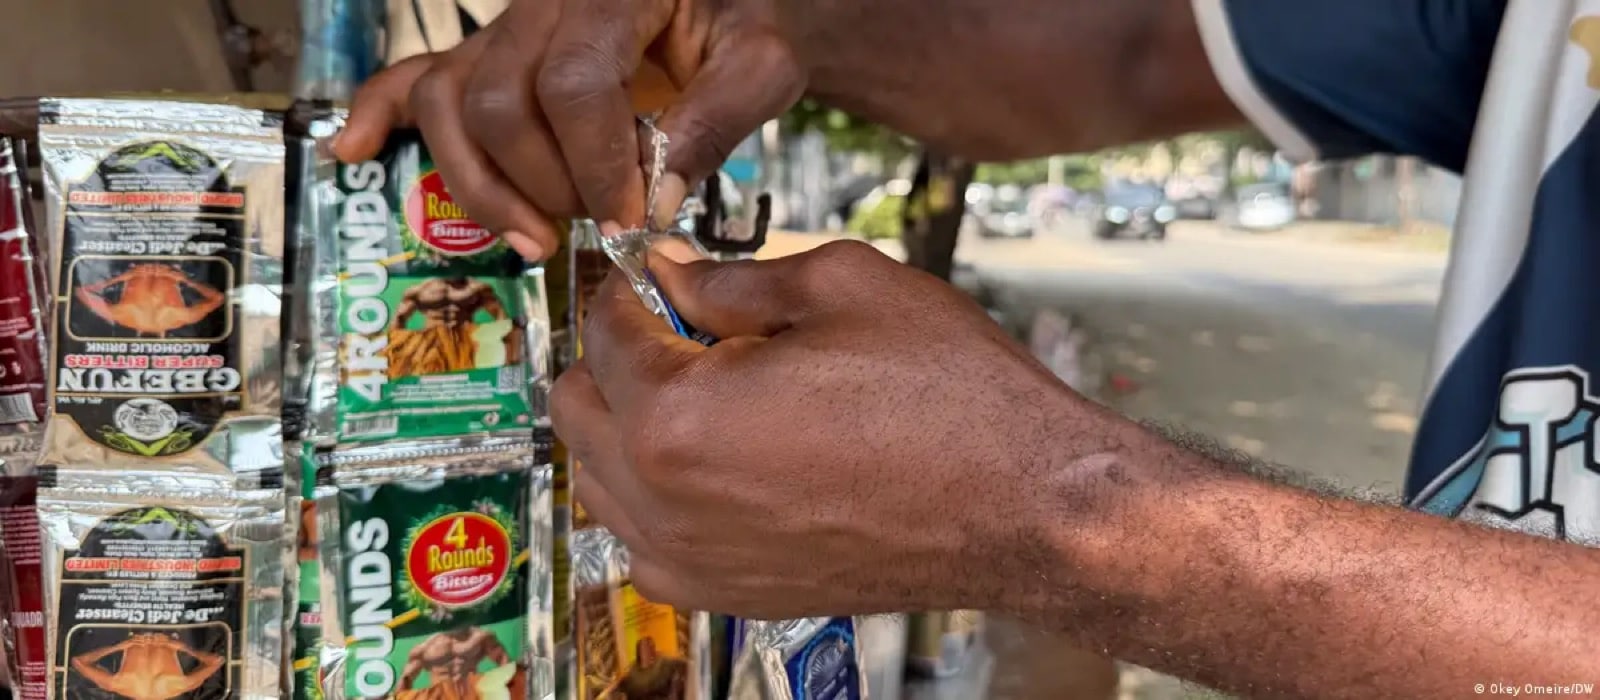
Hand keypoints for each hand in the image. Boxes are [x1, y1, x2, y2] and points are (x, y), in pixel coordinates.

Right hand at [334, 0, 805, 260]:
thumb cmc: (740, 22)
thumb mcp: (762, 63)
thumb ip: (719, 121)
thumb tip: (653, 199)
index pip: (574, 85)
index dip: (596, 167)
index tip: (631, 220)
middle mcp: (542, 2)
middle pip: (500, 104)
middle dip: (548, 186)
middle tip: (603, 222)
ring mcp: (505, 26)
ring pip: (450, 103)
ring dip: (485, 187)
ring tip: (534, 239)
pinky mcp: (487, 52)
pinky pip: (413, 75)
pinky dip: (380, 115)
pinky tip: (353, 150)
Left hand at [551, 241, 1091, 617]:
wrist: (1024, 506)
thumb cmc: (951, 398)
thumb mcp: (842, 285)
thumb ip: (732, 277)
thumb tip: (673, 275)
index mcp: (679, 415)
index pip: (602, 330)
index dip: (629, 286)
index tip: (655, 273)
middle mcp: (666, 500)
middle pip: (578, 405)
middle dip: (615, 355)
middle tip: (679, 328)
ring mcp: (691, 559)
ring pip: (598, 477)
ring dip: (627, 425)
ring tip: (705, 394)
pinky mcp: (724, 594)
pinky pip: (642, 541)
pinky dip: (656, 496)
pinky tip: (717, 463)